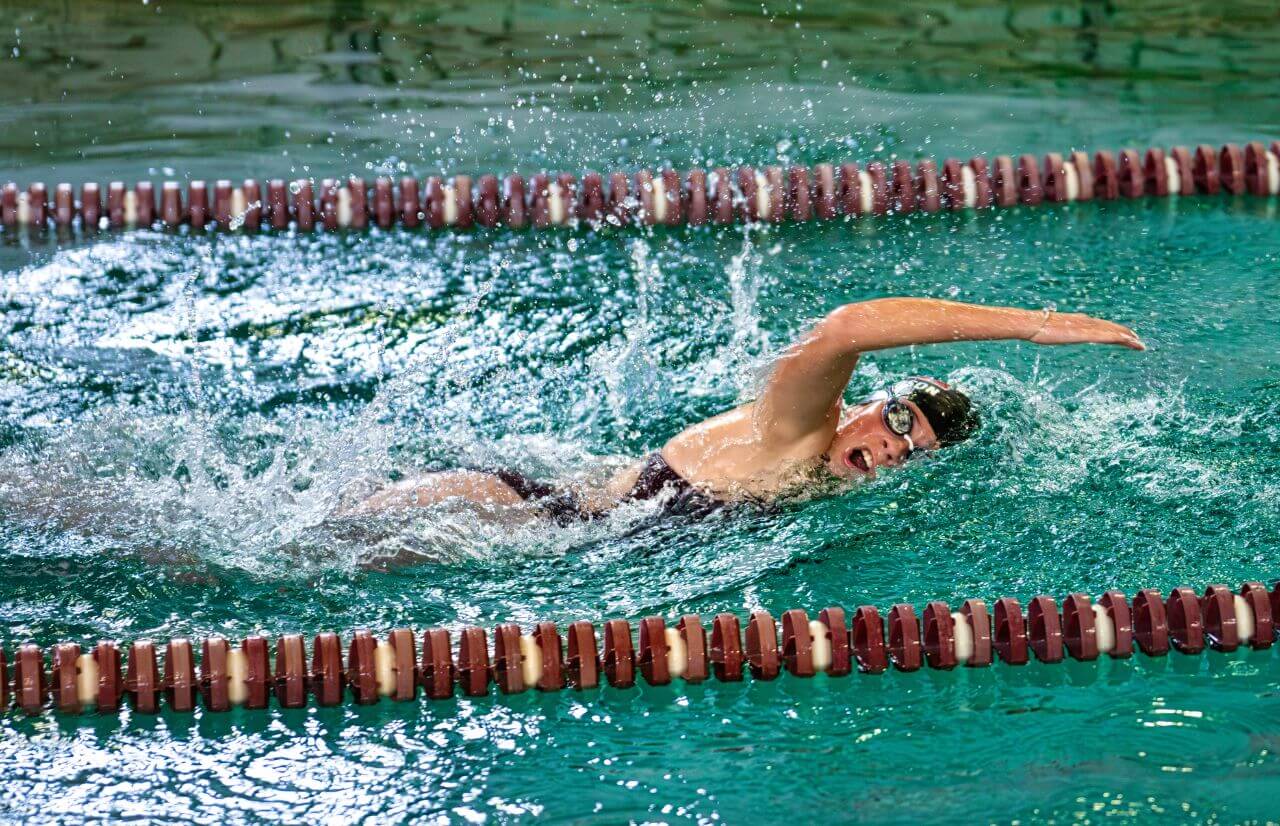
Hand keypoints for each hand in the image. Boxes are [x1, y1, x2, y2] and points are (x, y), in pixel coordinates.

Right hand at [1029, 310, 1145, 349]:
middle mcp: (1086, 321)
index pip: (1098, 325)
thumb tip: (1041, 333)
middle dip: (1123, 333)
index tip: (1120, 334)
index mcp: (1077, 321)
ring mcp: (1088, 327)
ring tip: (1139, 343)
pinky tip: (1131, 342)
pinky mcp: (1089, 333)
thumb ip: (1049, 331)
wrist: (1034, 325)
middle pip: (1110, 327)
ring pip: (1114, 331)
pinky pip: (1111, 336)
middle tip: (1137, 339)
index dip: (1111, 329)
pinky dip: (1122, 338)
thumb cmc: (1034, 329)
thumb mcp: (1044, 332)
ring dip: (1127, 337)